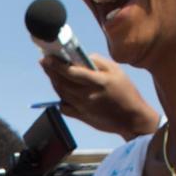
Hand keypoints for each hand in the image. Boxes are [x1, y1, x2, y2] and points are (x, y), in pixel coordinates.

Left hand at [40, 54, 160, 140]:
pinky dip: (60, 98)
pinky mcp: (81, 117)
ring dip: (54, 82)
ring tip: (51, 72)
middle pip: (62, 82)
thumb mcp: (117, 71)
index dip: (56, 64)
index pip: (71, 72)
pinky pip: (64, 107)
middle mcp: (87, 95)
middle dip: (50, 71)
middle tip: (44, 61)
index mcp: (97, 82)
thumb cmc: (126, 92)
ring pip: (61, 93)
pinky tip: (61, 90)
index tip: (46, 57)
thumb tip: (81, 57)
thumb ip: (98, 61)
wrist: (131, 118)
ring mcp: (82, 107)